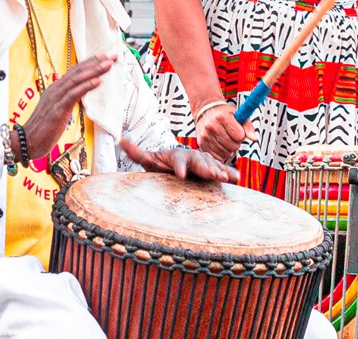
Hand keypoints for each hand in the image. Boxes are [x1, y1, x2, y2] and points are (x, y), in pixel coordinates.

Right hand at [19, 54, 116, 160]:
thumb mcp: (59, 111)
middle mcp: (56, 89)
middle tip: (112, 55)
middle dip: (96, 62)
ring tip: (108, 64)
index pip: (75, 72)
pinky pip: (73, 94)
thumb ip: (68, 102)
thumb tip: (80, 97)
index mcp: (56, 89)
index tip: (105, 57)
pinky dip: (86, 86)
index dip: (90, 63)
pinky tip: (97, 81)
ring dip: (94, 71)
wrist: (28, 140)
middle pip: (78, 71)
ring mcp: (56, 98)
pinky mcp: (58, 109)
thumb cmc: (44, 129)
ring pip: (77, 79)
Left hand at [119, 138, 238, 182]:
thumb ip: (136, 152)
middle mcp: (192, 157)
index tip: (181, 175)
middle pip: (199, 161)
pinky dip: (229, 173)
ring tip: (223, 177)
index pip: (178, 159)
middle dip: (205, 167)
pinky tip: (236, 179)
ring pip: (212, 165)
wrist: (177, 165)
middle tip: (209, 174)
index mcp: (176, 156)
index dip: (180, 166)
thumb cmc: (162, 164)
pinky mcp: (213, 169)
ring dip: (218, 170)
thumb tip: (122, 140)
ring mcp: (204, 162)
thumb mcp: (148, 160)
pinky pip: (222, 170)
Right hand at [194, 102, 254, 162]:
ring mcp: (206, 136)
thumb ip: (248, 127)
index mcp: (222, 117)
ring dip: (229, 149)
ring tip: (226, 140)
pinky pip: (218, 157)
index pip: (239, 136)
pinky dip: (222, 154)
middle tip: (232, 136)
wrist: (206, 111)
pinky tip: (220, 145)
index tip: (238, 131)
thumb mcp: (238, 114)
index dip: (241, 135)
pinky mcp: (202, 144)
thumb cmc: (224, 113)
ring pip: (226, 153)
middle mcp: (212, 126)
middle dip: (236, 143)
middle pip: (233, 146)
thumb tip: (254, 139)